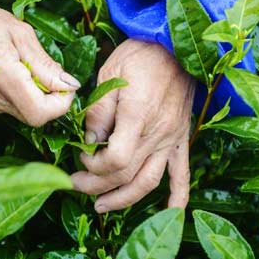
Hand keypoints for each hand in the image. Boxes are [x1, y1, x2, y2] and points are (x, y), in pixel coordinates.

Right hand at [0, 0, 79, 124]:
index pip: (40, 113)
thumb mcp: (22, 34)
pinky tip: (6, 74)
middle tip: (43, 69)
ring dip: (31, 94)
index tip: (66, 85)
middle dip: (49, 96)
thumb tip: (70, 86)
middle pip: (34, 114)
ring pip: (23, 112)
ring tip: (19, 66)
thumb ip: (45, 64)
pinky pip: (9, 109)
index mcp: (2, 75)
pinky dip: (17, 95)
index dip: (61, 104)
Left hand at [72, 39, 194, 211]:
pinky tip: (170, 213)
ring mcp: (172, 138)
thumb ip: (99, 112)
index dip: (94, 166)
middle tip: (76, 184)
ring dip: (124, 199)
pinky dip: (178, 196)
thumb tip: (89, 143)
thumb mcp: (109, 74)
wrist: (173, 45)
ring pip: (149, 181)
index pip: (116, 159)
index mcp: (138, 115)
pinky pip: (182, 173)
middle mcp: (158, 132)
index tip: (80, 157)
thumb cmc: (138, 55)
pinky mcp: (181, 138)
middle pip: (127, 174)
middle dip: (97, 185)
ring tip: (101, 205)